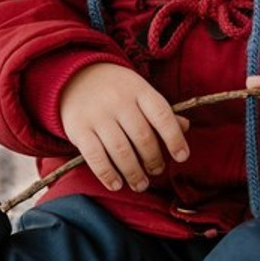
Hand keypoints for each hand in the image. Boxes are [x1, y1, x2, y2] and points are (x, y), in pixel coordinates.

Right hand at [59, 64, 190, 192]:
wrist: (74, 76)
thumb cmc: (116, 89)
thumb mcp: (139, 91)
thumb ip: (160, 111)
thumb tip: (185, 127)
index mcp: (139, 89)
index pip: (162, 115)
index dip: (174, 138)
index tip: (182, 157)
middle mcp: (118, 100)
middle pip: (143, 137)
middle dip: (153, 160)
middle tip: (156, 170)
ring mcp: (97, 115)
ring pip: (121, 150)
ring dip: (134, 173)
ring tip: (140, 184)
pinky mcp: (78, 128)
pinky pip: (95, 157)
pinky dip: (108, 174)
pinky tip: (117, 184)